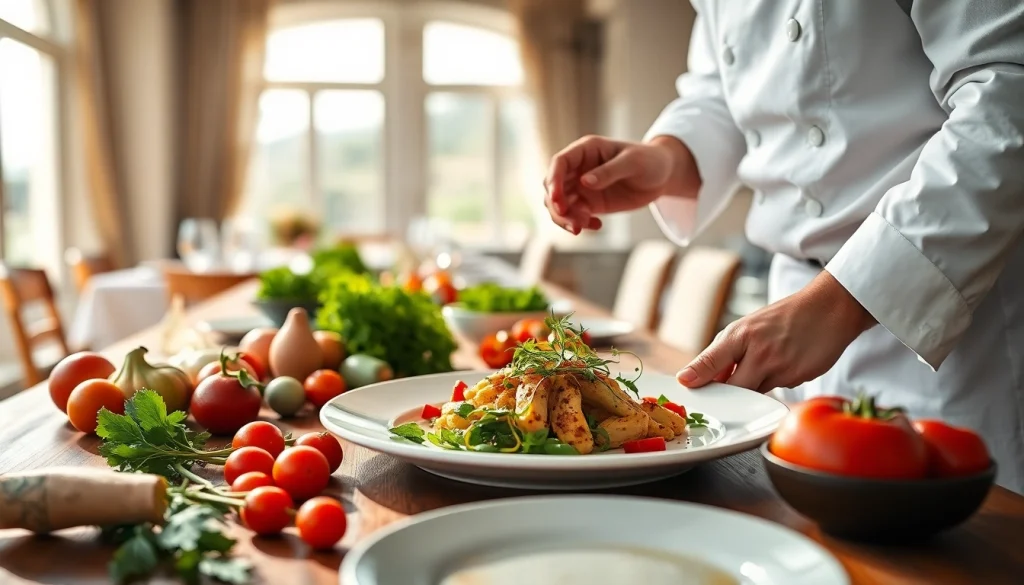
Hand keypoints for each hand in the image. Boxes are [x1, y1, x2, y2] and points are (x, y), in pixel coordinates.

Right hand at [544, 135, 701, 234]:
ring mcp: (581, 186)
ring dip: (565, 219)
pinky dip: (578, 223)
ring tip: (583, 227)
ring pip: (559, 204)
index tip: (558, 202)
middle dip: (557, 207)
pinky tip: (597, 225)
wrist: (662, 175)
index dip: (553, 182)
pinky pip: (573, 215)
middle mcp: (578, 168)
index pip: (559, 163)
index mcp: (585, 150)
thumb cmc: (649, 160)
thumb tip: (584, 183)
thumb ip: (609, 171)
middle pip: (552, 187)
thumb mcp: (633, 162)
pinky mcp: (589, 203)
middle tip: (574, 224)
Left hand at [677, 271, 876, 392]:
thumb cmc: (784, 318)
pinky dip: (776, 382)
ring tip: (767, 364)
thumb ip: (722, 354)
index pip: (710, 360)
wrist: (830, 308)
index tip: (684, 384)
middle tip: (725, 392)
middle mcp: (757, 351)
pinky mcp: (798, 377)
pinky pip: (777, 389)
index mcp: (740, 334)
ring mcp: (779, 365)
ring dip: (753, 387)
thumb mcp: (747, 327)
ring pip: (755, 393)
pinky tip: (787, 364)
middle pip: (732, 388)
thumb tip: (694, 377)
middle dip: (728, 393)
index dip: (696, 376)